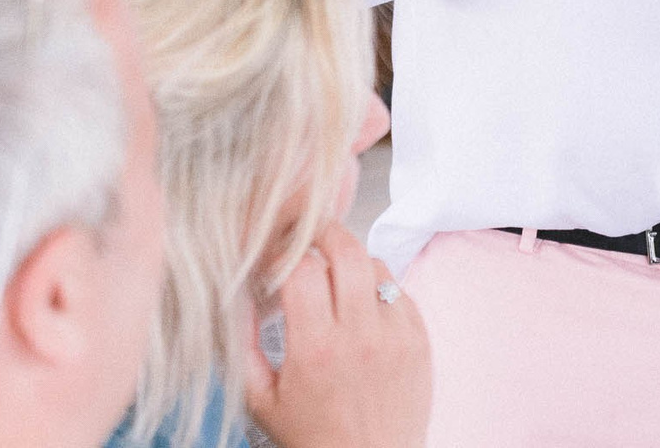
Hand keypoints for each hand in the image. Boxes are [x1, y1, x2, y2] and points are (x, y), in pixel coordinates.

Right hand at [244, 223, 431, 447]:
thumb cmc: (315, 439)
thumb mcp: (262, 402)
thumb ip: (244, 349)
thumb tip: (239, 300)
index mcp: (316, 350)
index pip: (302, 270)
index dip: (284, 258)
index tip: (276, 267)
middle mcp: (360, 337)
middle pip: (347, 251)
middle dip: (324, 233)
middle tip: (311, 236)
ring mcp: (396, 335)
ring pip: (376, 266)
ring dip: (353, 262)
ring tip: (337, 277)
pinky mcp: (420, 339)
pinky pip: (401, 290)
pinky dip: (379, 288)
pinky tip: (363, 306)